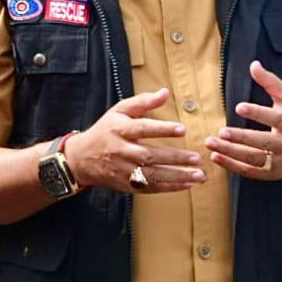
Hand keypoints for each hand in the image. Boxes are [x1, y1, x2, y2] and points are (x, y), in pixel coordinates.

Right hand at [64, 88, 205, 194]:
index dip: (163, 129)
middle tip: (196, 157)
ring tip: (198, 175)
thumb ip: (143, 101)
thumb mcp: (119, 111)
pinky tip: (187, 184)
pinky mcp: (127, 185)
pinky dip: (170, 188)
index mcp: (119, 129)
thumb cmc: (105, 131)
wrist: (82, 158)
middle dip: (175, 158)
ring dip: (177, 176)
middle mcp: (121, 151)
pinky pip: (151, 188)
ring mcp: (123, 170)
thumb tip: (165, 92)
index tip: (183, 129)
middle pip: (150, 155)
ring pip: (152, 175)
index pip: (143, 128)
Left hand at [205, 60, 281, 180]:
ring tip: (211, 143)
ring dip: (231, 153)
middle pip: (264, 143)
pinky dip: (232, 166)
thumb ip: (271, 82)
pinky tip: (216, 156)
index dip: (257, 113)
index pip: (275, 119)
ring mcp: (280, 162)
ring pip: (254, 160)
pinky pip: (250, 172)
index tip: (239, 107)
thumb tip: (253, 65)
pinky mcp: (272, 174)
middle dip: (242, 138)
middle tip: (221, 131)